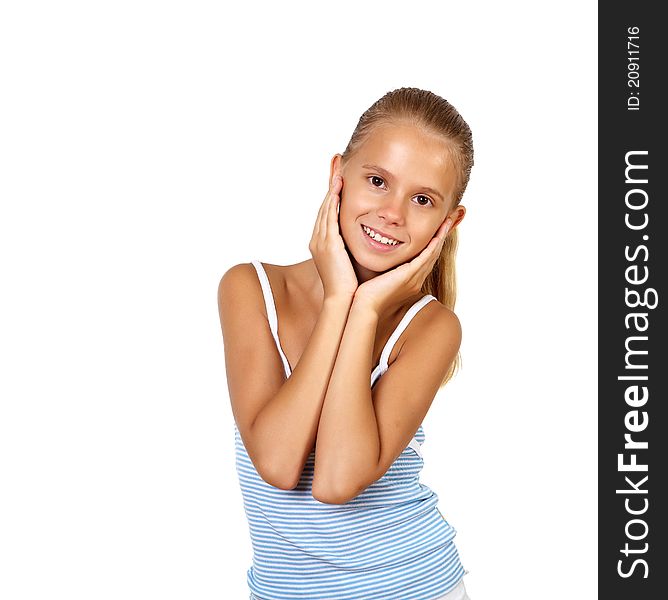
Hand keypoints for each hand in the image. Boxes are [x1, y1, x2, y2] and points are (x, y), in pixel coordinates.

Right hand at [308, 174, 358, 300]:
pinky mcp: (328, 244)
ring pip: (326, 208)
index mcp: (323, 244)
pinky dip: (332, 201)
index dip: (332, 193)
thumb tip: (367, 240)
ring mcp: (321, 241)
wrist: (343, 300)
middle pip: (324, 205)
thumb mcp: (350, 262)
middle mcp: (318, 240)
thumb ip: (353, 248)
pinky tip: (338, 188)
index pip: (328, 213)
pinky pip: (329, 217)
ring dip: (331, 187)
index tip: (338, 177)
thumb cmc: (350, 286)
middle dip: (330, 183)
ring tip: (337, 169)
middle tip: (335, 163)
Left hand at [353, 217, 452, 315]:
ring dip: (440, 238)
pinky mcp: (410, 275)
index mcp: (410, 282)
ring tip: (446, 223)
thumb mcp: (380, 278)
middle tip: (447, 223)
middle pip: (433, 256)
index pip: (426, 261)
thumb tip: (380, 256)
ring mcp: (414, 278)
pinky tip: (437, 235)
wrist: (366, 304)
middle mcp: (416, 280)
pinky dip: (433, 246)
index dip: (433, 246)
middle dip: (440, 239)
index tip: (436, 232)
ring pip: (433, 255)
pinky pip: (426, 257)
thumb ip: (385, 268)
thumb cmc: (368, 293)